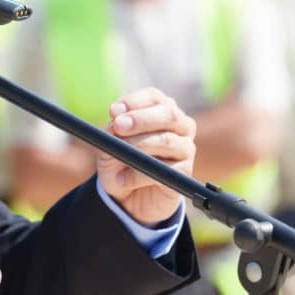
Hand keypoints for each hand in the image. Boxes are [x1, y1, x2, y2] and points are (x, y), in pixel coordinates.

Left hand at [97, 89, 195, 225]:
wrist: (129, 198)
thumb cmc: (120, 164)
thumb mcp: (109, 148)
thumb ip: (112, 135)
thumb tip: (115, 126)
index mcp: (161, 111)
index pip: (154, 97)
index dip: (134, 102)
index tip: (114, 111)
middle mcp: (180, 126)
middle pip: (169, 114)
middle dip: (141, 119)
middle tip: (118, 126)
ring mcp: (185, 148)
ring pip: (167, 141)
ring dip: (138, 147)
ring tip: (117, 158)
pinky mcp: (185, 172)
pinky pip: (165, 170)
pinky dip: (139, 175)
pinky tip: (123, 180)